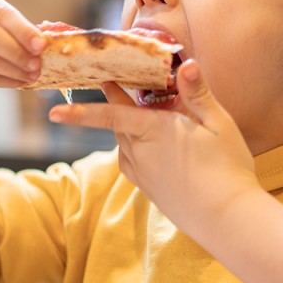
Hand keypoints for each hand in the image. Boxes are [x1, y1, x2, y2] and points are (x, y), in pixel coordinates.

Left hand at [49, 60, 260, 242]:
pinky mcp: (152, 192)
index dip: (82, 112)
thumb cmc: (228, 168)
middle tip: (114, 82)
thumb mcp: (218, 124)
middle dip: (114, 104)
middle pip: (117, 125)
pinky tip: (147, 148)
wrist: (228, 219)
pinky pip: (132, 165)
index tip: (54, 112)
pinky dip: (133, 150)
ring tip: (137, 114)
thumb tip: (186, 64)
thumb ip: (198, 93)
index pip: (110, 115)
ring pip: (124, 146)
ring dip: (125, 129)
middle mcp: (141, 153)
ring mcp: (144, 176)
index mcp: (154, 130)